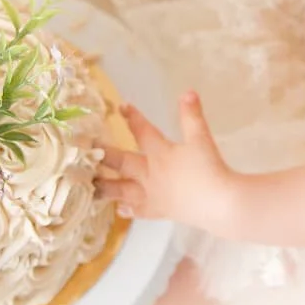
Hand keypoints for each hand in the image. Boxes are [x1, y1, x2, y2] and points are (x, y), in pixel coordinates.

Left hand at [97, 92, 238, 230]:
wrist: (219, 205)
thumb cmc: (210, 170)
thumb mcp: (201, 139)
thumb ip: (192, 115)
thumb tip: (187, 91)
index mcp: (160, 153)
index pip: (142, 131)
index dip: (132, 117)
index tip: (121, 106)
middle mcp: (150, 174)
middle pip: (121, 162)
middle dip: (104, 154)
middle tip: (85, 149)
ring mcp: (153, 196)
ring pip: (122, 191)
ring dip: (106, 187)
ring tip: (90, 186)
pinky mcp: (160, 212)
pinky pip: (139, 212)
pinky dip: (128, 210)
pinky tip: (120, 209)